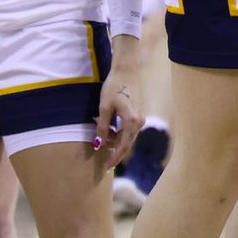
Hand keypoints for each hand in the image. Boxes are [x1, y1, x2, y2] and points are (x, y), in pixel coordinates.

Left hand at [95, 39, 143, 169]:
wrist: (126, 70)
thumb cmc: (114, 87)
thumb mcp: (105, 108)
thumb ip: (103, 127)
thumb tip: (99, 144)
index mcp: (132, 122)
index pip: (124, 146)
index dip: (115, 158)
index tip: (106, 167)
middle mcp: (139, 122)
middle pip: (125, 142)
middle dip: (111, 145)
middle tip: (97, 143)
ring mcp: (139, 118)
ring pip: (125, 135)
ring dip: (113, 136)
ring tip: (99, 125)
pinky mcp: (137, 113)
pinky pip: (127, 128)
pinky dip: (117, 129)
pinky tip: (107, 122)